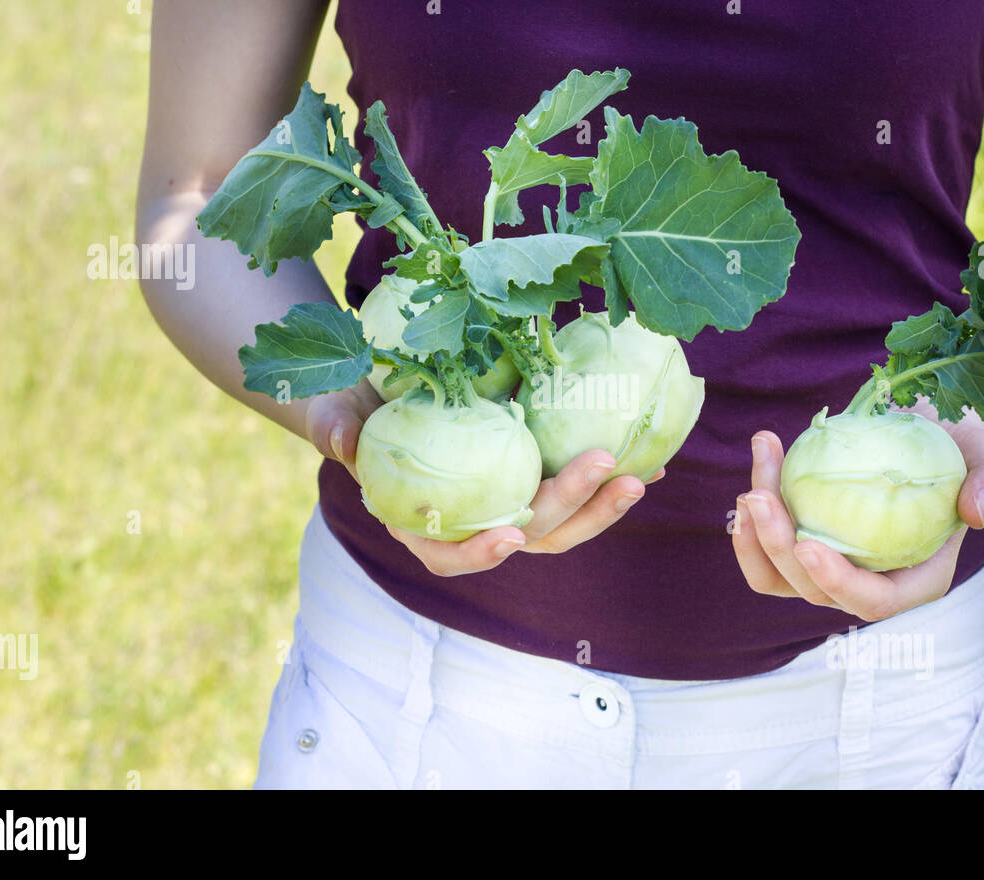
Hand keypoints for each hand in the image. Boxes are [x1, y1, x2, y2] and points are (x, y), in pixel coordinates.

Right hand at [305, 384, 659, 575]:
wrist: (380, 389)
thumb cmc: (353, 407)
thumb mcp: (334, 412)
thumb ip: (334, 428)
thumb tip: (343, 442)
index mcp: (421, 523)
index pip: (447, 556)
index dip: (478, 555)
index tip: (509, 536)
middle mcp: (471, 524)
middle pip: (525, 536)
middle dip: (568, 509)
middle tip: (606, 470)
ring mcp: (507, 504)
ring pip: (560, 523)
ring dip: (601, 506)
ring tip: (639, 478)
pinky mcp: (532, 480)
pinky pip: (575, 490)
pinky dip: (608, 483)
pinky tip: (649, 463)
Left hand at [732, 411, 983, 620]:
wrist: (922, 434)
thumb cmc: (958, 448)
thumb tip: (975, 512)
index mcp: (915, 581)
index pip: (873, 601)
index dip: (837, 582)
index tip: (808, 543)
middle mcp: (867, 584)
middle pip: (812, 591)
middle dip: (777, 548)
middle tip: (759, 494)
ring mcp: (830, 569)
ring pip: (778, 577)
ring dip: (752, 539)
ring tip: (751, 487)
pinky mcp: (804, 545)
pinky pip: (765, 552)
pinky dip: (750, 523)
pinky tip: (756, 475)